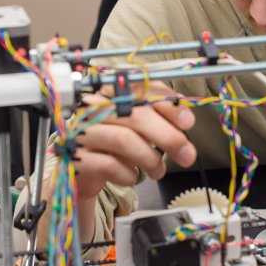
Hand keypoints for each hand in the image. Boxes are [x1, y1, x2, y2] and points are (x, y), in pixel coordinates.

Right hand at [39, 81, 196, 243]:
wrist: (83, 170)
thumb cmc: (114, 146)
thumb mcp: (138, 129)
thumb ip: (159, 119)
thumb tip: (185, 119)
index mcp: (111, 94)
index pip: (142, 89)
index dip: (168, 104)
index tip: (188, 122)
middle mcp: (94, 108)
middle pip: (135, 115)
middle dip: (168, 137)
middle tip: (187, 154)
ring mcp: (83, 131)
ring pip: (123, 140)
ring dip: (149, 158)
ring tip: (159, 170)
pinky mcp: (77, 157)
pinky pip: (108, 164)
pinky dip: (128, 174)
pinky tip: (133, 176)